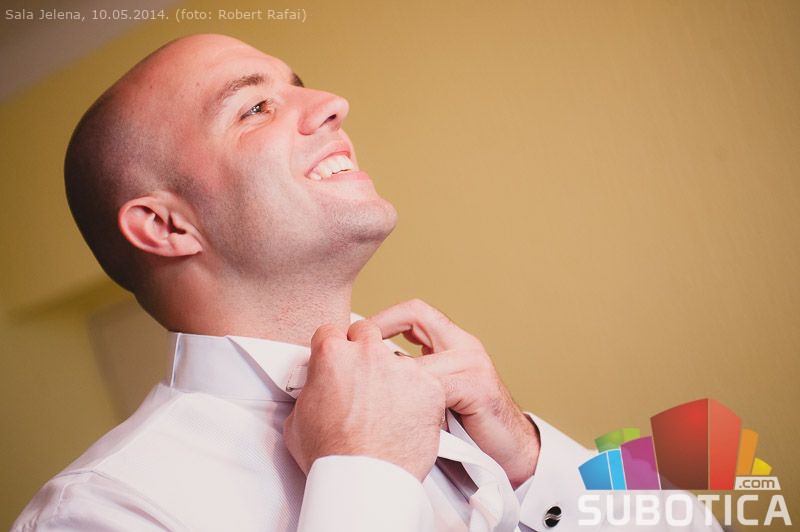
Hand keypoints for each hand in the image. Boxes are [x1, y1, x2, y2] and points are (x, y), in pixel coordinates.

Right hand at [283, 320, 445, 481]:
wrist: (364, 480)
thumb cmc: (332, 456)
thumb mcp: (299, 418)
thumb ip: (310, 392)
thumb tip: (315, 392)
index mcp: (333, 355)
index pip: (333, 332)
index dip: (335, 347)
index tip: (340, 358)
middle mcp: (369, 353)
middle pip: (368, 333)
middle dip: (365, 351)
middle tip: (365, 378)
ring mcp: (403, 368)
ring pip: (399, 359)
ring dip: (394, 376)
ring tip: (388, 408)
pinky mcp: (430, 386)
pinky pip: (427, 383)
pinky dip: (420, 397)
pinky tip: (408, 417)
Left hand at [369, 299, 539, 487]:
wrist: (510, 453)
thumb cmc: (467, 428)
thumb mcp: (436, 394)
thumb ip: (411, 378)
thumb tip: (362, 374)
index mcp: (454, 342)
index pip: (414, 312)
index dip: (383, 318)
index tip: (354, 334)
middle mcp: (465, 345)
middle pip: (417, 315)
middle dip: (379, 328)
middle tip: (350, 348)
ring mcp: (473, 364)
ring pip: (418, 356)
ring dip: (389, 374)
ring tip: (366, 389)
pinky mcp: (477, 388)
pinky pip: (433, 387)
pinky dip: (411, 401)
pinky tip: (395, 416)